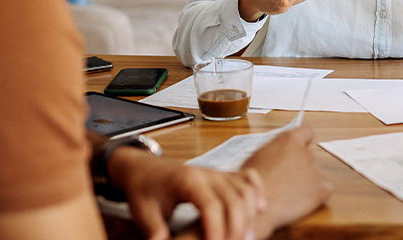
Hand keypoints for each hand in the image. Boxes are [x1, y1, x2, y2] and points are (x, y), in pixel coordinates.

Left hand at [107, 146, 265, 239]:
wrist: (143, 168)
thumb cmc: (144, 189)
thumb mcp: (143, 212)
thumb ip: (154, 231)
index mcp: (187, 181)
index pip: (211, 206)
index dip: (217, 229)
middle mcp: (207, 173)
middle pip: (234, 199)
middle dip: (237, 227)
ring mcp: (217, 172)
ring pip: (245, 189)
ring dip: (250, 214)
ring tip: (247, 237)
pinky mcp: (222, 175)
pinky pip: (247, 177)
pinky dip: (257, 191)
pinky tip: (260, 209)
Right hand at [242, 127, 331, 236]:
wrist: (255, 206)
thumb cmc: (249, 183)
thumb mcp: (256, 157)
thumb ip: (272, 151)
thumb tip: (275, 155)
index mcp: (289, 141)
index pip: (307, 132)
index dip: (304, 140)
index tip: (301, 146)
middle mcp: (305, 153)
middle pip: (308, 156)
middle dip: (300, 166)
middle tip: (285, 178)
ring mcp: (315, 172)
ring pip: (315, 175)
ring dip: (306, 182)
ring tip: (288, 193)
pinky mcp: (320, 190)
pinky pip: (324, 190)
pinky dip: (316, 195)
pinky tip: (300, 201)